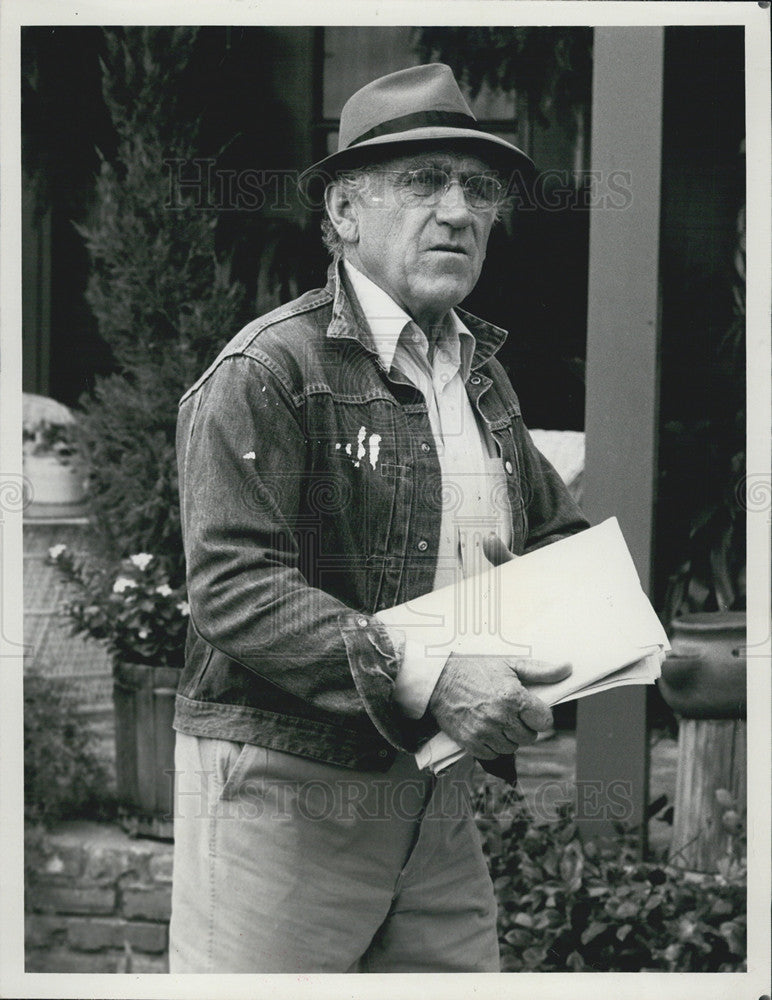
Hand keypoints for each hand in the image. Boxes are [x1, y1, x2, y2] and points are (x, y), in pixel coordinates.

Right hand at [431, 531, 570, 758]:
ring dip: (508, 737)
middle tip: (511, 713)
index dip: (539, 715)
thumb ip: (540, 670)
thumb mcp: (509, 664)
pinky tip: (485, 729)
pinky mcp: (471, 743)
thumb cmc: (475, 669)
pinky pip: (493, 755)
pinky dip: (492, 745)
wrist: (438, 681)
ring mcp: (485, 732)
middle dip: (524, 726)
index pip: (544, 720)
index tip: (530, 709)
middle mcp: (500, 717)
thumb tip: (567, 668)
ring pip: (512, 748)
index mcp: (512, 697)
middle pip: (529, 737)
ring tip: (497, 720)